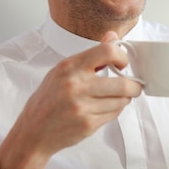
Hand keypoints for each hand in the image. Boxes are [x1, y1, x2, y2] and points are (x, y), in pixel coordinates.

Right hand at [0, 31, 142, 168]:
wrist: (33, 131)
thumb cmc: (48, 99)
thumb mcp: (63, 70)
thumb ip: (90, 56)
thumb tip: (112, 36)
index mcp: (70, 67)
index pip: (107, 52)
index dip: (122, 57)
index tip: (123, 63)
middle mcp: (76, 86)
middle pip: (122, 83)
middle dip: (134, 86)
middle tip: (134, 86)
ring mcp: (82, 107)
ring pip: (121, 101)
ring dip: (125, 99)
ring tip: (118, 97)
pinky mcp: (87, 124)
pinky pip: (114, 114)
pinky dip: (115, 110)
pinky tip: (106, 107)